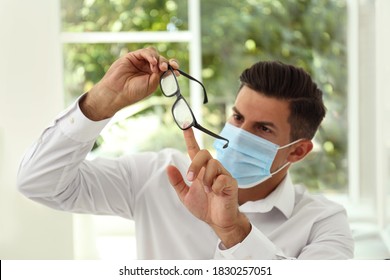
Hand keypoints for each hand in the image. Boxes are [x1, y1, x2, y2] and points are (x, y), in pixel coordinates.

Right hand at [80, 46, 178, 120]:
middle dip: (166, 62)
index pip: (166, 67)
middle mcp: (147, 68)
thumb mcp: (152, 84)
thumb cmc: (133, 92)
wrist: (118, 92)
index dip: (172, 66)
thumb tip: (167, 66)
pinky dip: (150, 55)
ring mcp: (140, 62)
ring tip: (157, 67)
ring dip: (158, 59)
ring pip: (154, 53)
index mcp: (153, 76)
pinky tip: (152, 62)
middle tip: (166, 67)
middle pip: (161, 59)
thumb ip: (160, 74)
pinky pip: (145, 52)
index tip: (177, 69)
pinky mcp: (132, 57)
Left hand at [166, 128, 250, 247]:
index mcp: (201, 170)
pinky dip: (216, 188)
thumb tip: (168, 166)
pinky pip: (222, 179)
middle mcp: (212, 169)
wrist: (218, 221)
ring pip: (213, 164)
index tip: (185, 124)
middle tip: (191, 179)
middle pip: (204, 153)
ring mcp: (223, 175)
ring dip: (206, 179)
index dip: (190, 137)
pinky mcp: (231, 183)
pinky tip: (217, 194)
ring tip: (207, 191)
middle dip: (194, 164)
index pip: (195, 150)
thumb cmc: (204, 207)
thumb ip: (177, 182)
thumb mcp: (185, 196)